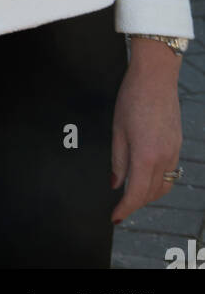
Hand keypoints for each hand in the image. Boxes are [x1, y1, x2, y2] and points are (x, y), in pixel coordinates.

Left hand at [110, 47, 181, 222]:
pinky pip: (170, 173)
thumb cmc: (132, 98)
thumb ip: (118, 160)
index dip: (125, 209)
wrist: (156, 76)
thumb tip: (116, 183)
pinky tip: (146, 175)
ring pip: (164, 186)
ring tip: (132, 193)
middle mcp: (164, 158)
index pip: (136, 194)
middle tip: (120, 206)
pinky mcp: (177, 145)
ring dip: (149, 194)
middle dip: (135, 204)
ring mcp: (174, 152)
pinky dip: (158, 181)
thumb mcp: (117, 130)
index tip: (115, 216)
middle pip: (151, 194)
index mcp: (146, 156)